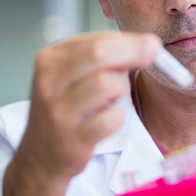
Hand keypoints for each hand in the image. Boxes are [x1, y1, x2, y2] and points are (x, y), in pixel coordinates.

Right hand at [15, 31, 160, 184]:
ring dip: (121, 90)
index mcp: (50, 59)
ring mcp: (58, 111)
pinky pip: (112, 118)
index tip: (151, 44)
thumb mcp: (73, 75)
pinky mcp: (73, 139)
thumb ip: (103, 58)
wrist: (41, 155)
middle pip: (99, 53)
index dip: (129, 40)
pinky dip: (118, 117)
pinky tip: (107, 120)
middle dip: (133, 51)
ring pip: (108, 84)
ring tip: (112, 100)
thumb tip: (147, 45)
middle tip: (154, 54)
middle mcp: (49, 82)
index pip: (96, 40)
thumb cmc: (65, 108)